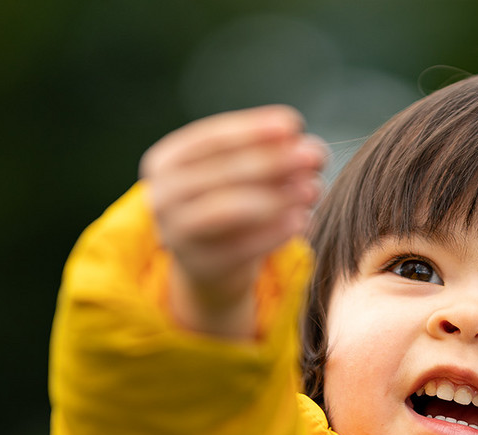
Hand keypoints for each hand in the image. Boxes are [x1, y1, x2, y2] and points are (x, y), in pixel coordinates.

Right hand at [140, 106, 326, 339]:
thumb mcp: (241, 175)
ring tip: (313, 190)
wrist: (212, 264)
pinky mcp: (201, 265)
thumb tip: (308, 147)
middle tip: (315, 155)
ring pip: (228, 208)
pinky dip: (275, 232)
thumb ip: (267, 155)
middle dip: (273, 160)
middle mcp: (162, 195)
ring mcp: (176, 233)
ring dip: (276, 197)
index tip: (293, 124)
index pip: (210, 138)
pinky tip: (303, 221)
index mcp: (166, 161)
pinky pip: (242, 247)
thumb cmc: (230, 204)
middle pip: (222, 171)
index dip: (252, 130)